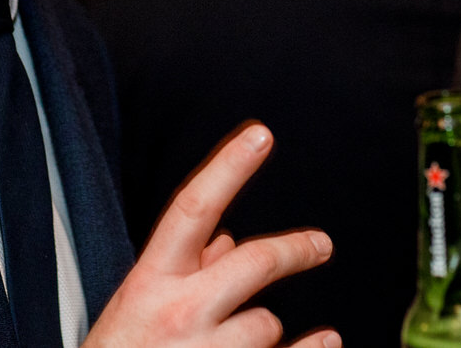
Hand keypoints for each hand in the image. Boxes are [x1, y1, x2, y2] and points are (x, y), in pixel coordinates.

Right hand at [84, 123, 339, 347]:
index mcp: (149, 284)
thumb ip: (182, 268)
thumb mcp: (135, 310)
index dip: (228, 167)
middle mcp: (177, 315)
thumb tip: (223, 235)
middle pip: (253, 261)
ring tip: (247, 343)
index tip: (260, 134)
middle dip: (295, 249)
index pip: (192, 209)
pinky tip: (324, 341)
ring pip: (267, 323)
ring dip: (267, 331)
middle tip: (321, 245)